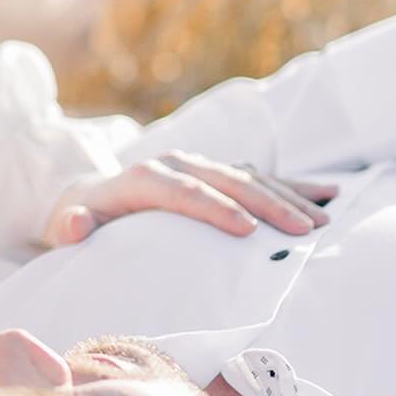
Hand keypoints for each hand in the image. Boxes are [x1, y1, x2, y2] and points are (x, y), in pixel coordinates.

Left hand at [42, 152, 337, 247]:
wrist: (91, 195)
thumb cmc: (82, 219)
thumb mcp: (67, 224)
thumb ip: (70, 225)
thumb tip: (75, 224)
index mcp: (144, 178)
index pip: (184, 191)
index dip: (215, 208)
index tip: (247, 231)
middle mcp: (177, 164)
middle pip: (227, 180)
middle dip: (267, 204)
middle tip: (302, 231)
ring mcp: (201, 166)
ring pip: (251, 177)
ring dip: (288, 197)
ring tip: (321, 222)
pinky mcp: (218, 174)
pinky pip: (261, 177)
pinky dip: (294, 184)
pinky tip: (328, 194)